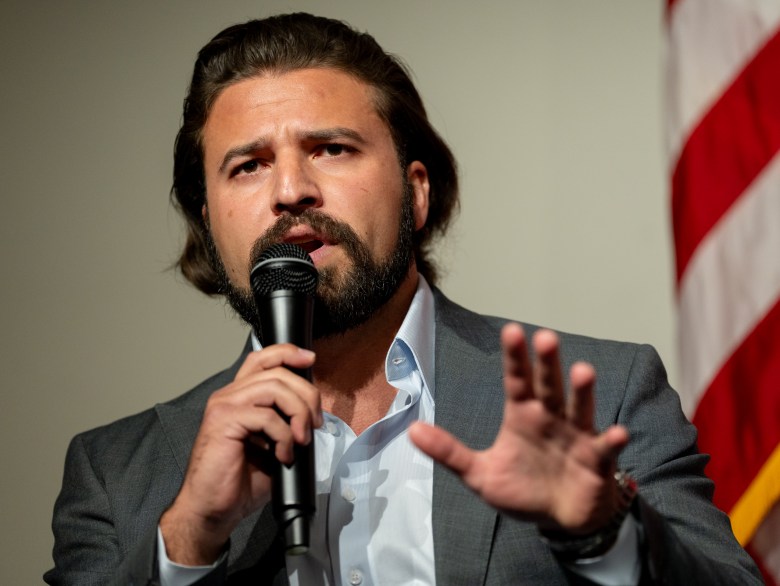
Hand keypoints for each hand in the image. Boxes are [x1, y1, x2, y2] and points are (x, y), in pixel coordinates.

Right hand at [160, 344, 321, 564]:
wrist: (213, 509)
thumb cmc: (240, 481)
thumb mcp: (273, 445)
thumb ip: (287, 421)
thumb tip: (314, 413)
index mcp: (240, 397)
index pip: (263, 359)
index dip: (288, 353)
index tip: (311, 360)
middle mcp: (229, 395)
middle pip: (277, 373)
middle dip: (307, 395)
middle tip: (316, 424)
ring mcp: (224, 406)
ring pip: (274, 388)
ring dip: (298, 413)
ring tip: (302, 439)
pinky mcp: (223, 422)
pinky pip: (266, 416)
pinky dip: (284, 436)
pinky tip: (284, 455)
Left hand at [409, 323, 628, 533]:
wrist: (559, 520)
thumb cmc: (522, 489)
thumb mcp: (479, 474)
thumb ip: (449, 452)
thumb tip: (410, 431)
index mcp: (523, 416)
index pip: (517, 380)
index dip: (514, 357)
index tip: (511, 330)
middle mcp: (551, 418)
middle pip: (549, 386)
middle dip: (548, 363)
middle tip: (545, 337)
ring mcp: (576, 436)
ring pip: (579, 409)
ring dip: (582, 392)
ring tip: (583, 371)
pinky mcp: (597, 460)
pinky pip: (605, 448)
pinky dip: (612, 441)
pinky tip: (616, 433)